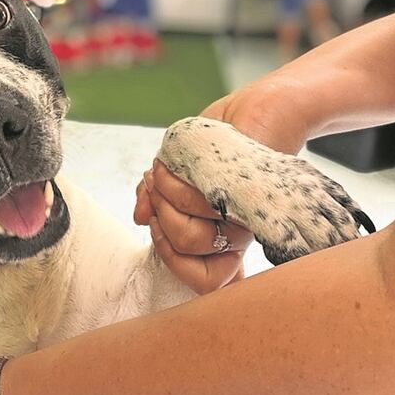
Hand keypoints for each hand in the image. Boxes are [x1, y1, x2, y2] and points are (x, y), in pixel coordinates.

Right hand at [134, 82, 310, 292]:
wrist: (254, 111)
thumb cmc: (217, 144)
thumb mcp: (177, 174)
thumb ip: (157, 200)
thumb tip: (139, 218)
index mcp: (224, 239)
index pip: (206, 283)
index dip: (170, 258)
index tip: (157, 224)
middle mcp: (238, 234)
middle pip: (185, 250)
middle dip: (158, 217)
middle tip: (156, 191)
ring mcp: (242, 217)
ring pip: (188, 231)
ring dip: (163, 195)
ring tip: (163, 171)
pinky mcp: (242, 194)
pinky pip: (196, 202)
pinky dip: (171, 180)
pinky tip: (171, 163)